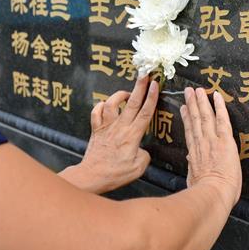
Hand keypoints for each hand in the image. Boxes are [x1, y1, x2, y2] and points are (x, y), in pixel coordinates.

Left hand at [75, 75, 159, 193]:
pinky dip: (100, 106)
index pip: (145, 112)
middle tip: (145, 73)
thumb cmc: (115, 173)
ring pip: (111, 103)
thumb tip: (142, 149)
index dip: (152, 97)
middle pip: (132, 102)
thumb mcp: (139, 167)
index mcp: (133, 135)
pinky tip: (105, 106)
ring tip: (126, 93)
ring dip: (119, 95)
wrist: (93, 175)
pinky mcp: (95, 130)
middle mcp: (119, 127)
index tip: (156, 84)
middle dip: (139, 86)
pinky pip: (96, 112)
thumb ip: (145, 155)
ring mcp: (106, 127)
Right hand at [180, 87, 241, 205]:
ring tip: (198, 90)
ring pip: (205, 116)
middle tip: (188, 91)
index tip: (183, 109)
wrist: (212, 193)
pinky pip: (222, 119)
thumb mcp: (193, 179)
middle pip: (195, 119)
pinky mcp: (224, 140)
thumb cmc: (204, 193)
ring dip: (201, 101)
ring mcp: (212, 139)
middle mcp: (201, 143)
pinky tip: (217, 95)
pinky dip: (219, 106)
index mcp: (194, 153)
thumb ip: (193, 167)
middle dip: (192, 104)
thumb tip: (191, 161)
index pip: (190, 132)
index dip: (186, 118)